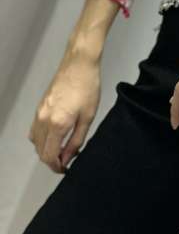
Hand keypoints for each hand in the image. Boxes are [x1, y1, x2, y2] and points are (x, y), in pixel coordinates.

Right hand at [28, 50, 100, 172]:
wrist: (79, 64)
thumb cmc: (88, 87)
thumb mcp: (87, 117)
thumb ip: (76, 140)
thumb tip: (68, 157)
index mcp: (57, 124)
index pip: (48, 156)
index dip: (56, 167)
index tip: (66, 169)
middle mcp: (43, 120)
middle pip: (40, 151)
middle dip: (52, 160)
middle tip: (67, 160)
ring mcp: (39, 113)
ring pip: (35, 141)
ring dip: (46, 149)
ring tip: (63, 148)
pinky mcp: (39, 107)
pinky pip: (34, 129)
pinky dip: (42, 138)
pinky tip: (55, 135)